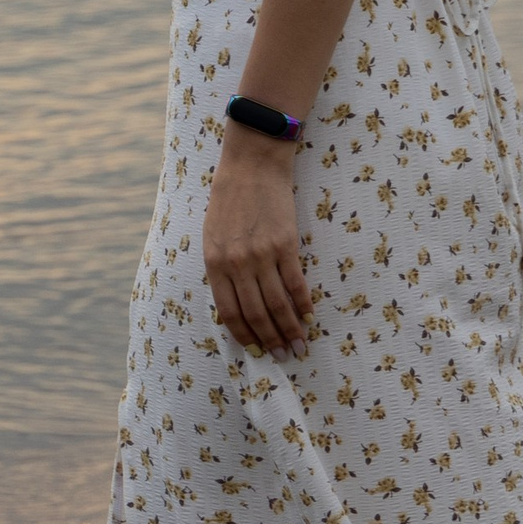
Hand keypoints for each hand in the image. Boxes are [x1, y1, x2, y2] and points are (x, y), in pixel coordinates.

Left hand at [203, 132, 312, 356]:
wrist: (252, 166)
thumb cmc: (229, 201)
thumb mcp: (213, 237)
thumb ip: (222, 270)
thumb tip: (238, 304)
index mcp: (215, 264)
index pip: (230, 312)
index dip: (244, 336)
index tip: (256, 351)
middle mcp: (237, 264)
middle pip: (256, 314)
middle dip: (271, 340)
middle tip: (285, 357)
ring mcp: (263, 255)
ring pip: (278, 304)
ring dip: (290, 329)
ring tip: (299, 345)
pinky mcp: (286, 244)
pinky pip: (296, 283)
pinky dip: (304, 304)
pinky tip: (309, 317)